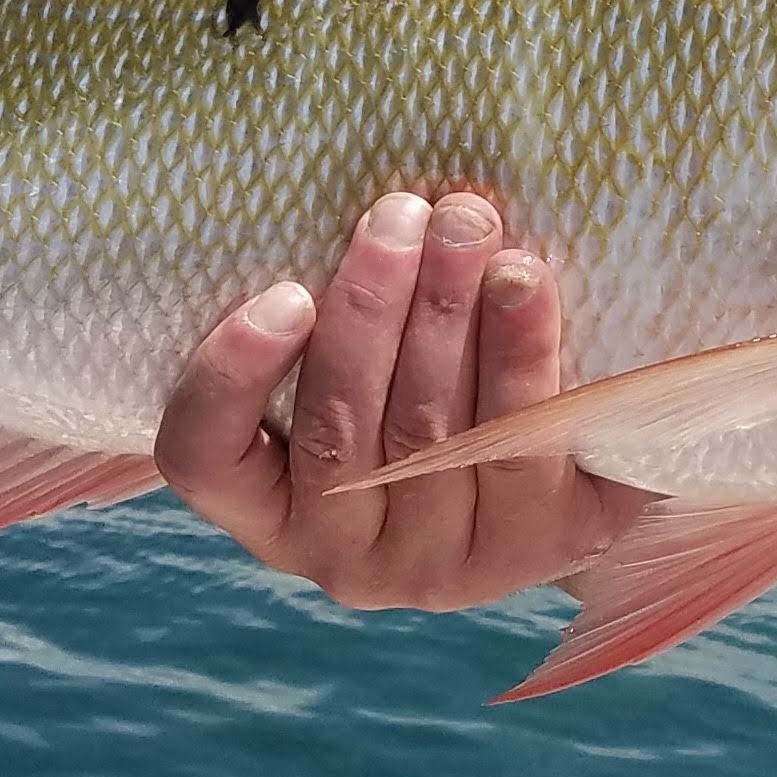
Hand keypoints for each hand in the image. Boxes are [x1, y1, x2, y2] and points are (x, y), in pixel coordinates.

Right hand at [155, 188, 648, 608]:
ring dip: (447, 316)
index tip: (284, 292)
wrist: (571, 462)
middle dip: (372, 309)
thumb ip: (330, 311)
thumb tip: (352, 210)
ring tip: (466, 224)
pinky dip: (521, 357)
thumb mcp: (363, 360)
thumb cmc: (433, 381)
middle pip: (340, 427)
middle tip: (400, 215)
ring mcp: (446, 566)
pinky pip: (524, 449)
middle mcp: (346, 556)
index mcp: (271, 509)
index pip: (205, 458)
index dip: (231, 378)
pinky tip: (521, 286)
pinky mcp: (542, 548)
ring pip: (431, 437)